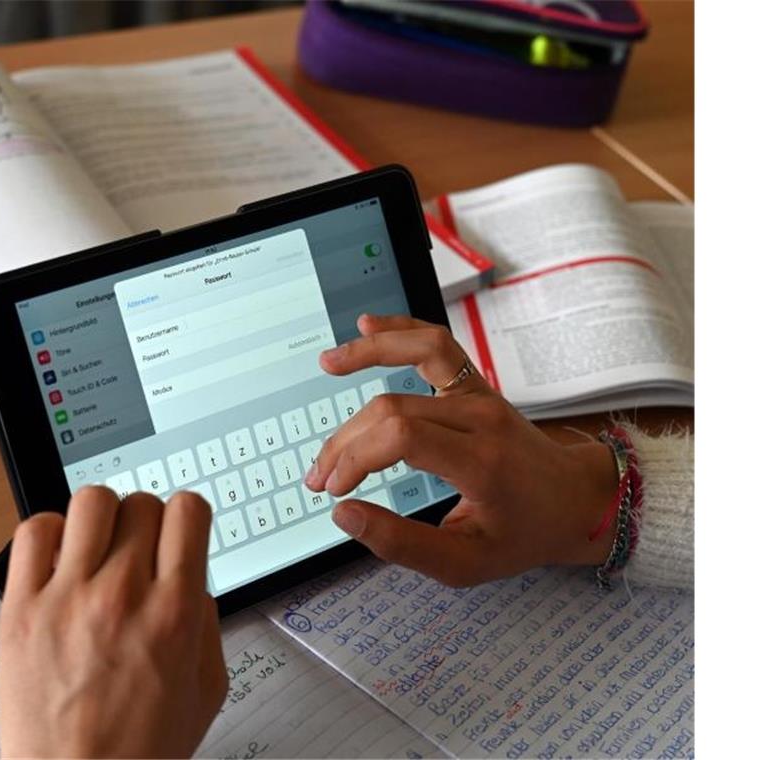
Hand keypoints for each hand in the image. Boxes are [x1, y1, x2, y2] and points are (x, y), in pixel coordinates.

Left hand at [0, 487, 226, 757]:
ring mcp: (69, 597)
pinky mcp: (22, 608)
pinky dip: (48, 533)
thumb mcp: (206, 689)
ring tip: (95, 549)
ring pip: (91, 501)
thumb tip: (190, 574)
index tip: (177, 531)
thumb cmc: (138, 751)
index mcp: (175, 614)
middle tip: (136, 552)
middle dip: (145, 522)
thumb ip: (206, 622)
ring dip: (100, 518)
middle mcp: (124, 596)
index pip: (187, 510)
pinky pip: (34, 531)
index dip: (185, 516)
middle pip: (141, 502)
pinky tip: (58, 560)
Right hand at [305, 314, 618, 586]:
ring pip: (416, 354)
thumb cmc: (522, 533)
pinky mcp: (475, 383)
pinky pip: (436, 343)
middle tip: (321, 476)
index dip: (355, 457)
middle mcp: (481, 418)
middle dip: (345, 441)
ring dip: (367, 354)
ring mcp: (479, 393)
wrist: (574, 501)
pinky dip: (399, 329)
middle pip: (393, 407)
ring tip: (327, 365)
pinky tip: (366, 324)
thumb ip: (401, 544)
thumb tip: (344, 514)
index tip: (334, 488)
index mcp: (481, 462)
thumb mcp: (465, 563)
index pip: (401, 436)